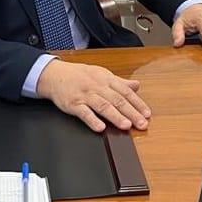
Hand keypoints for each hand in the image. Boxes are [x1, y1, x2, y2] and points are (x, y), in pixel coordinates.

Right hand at [36, 59, 150, 132]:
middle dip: (131, 112)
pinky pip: (83, 112)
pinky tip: (100, 127)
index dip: (137, 103)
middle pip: (116, 100)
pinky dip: (92, 120)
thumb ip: (120, 82)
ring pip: (102, 106)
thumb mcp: (102, 74)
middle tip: (141, 124)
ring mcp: (85, 95)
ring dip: (115, 116)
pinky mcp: (73, 104)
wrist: (55, 74)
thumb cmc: (80, 75)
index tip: (147, 114)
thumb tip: (136, 85)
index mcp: (106, 79)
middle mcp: (97, 86)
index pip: (125, 92)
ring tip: (126, 126)